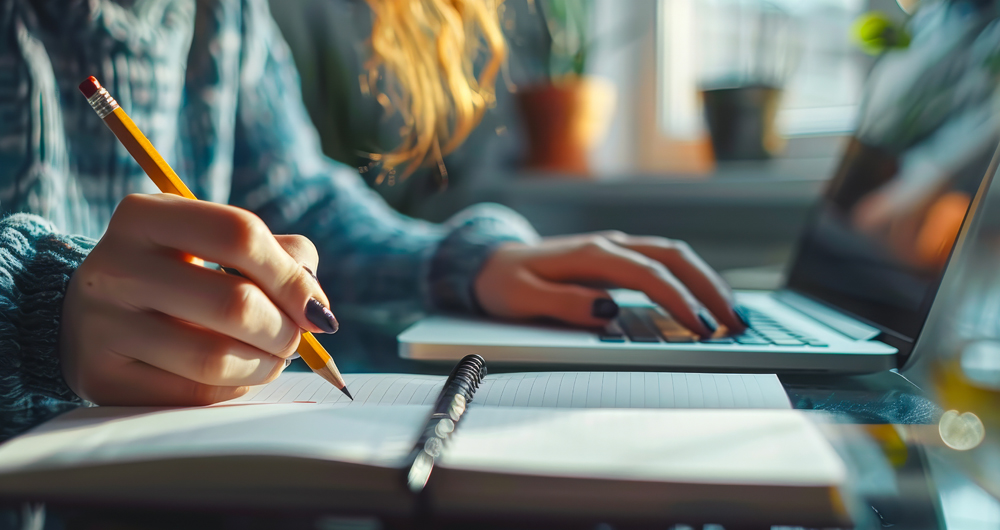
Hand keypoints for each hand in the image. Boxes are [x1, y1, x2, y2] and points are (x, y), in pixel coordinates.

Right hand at [60, 194, 336, 405]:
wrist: (92, 313)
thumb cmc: (180, 272)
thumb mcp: (216, 242)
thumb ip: (280, 256)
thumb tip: (315, 306)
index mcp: (146, 216)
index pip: (240, 236)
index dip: (292, 278)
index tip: (316, 309)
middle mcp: (115, 266)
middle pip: (235, 303)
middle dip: (285, 330)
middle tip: (294, 339)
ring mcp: (102, 325)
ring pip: (215, 358)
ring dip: (265, 365)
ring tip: (272, 358)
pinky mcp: (102, 378)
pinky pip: (194, 395)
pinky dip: (234, 389)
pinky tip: (237, 375)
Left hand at [474, 232, 744, 336]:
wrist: (487, 263)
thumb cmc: (503, 283)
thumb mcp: (521, 300)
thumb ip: (563, 305)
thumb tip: (608, 310)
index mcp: (590, 255)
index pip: (648, 274)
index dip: (678, 299)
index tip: (700, 327)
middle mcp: (609, 246)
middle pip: (674, 256)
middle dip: (709, 287)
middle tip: (735, 322)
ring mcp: (615, 249)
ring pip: (674, 255)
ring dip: (706, 281)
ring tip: (731, 314)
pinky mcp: (616, 259)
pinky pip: (664, 263)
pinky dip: (690, 279)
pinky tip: (703, 301)